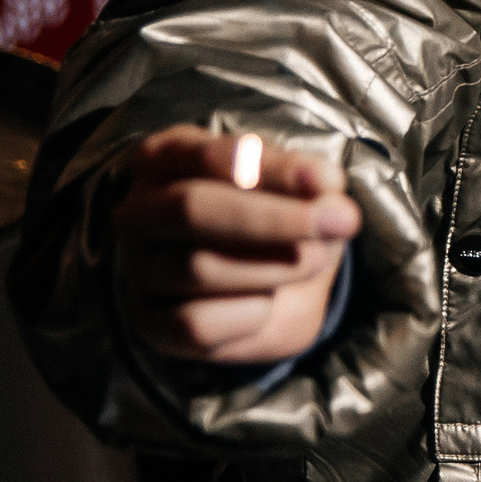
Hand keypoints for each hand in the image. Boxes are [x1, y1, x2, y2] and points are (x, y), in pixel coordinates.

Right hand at [112, 126, 359, 365]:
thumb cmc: (279, 220)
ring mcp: (139, 268)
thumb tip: (325, 186)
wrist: (275, 287)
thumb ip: (306, 181)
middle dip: (274, 217)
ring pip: (198, 267)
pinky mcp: (151, 323)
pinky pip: (193, 324)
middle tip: (342, 221)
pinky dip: (247, 316)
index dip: (270, 170)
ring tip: (313, 260)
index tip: (330, 181)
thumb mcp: (297, 188)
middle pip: (192, 208)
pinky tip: (267, 305)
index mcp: (166, 158)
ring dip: (274, 267)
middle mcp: (140, 210)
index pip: (208, 157)